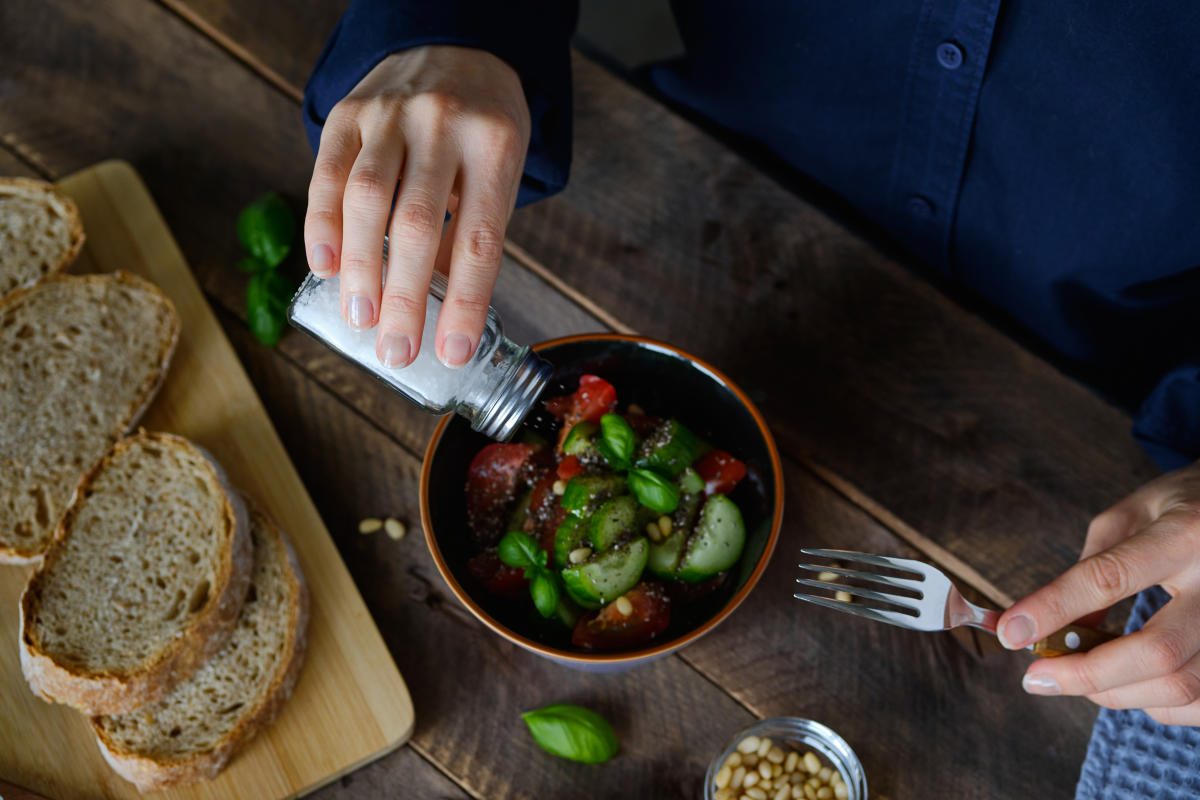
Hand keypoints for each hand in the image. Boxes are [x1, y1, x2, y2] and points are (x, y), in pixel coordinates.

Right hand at [304, 45, 529, 367]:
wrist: (453, 42)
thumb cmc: (482, 126)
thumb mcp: (499, 172)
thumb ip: (469, 230)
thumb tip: (439, 308)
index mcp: (493, 147)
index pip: (478, 238)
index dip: (464, 302)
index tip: (452, 352)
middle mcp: (442, 125)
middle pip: (416, 224)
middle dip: (403, 297)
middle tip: (395, 351)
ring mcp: (391, 115)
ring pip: (366, 199)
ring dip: (359, 268)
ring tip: (358, 318)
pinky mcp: (349, 112)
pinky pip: (328, 173)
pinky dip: (322, 225)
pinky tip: (326, 266)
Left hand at [997, 462, 1199, 724]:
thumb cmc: (1184, 504)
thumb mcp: (1132, 514)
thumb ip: (1094, 566)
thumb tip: (1051, 627)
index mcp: (1182, 535)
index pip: (1109, 579)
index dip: (1054, 609)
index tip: (1011, 633)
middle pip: (1156, 652)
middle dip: (1085, 674)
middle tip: (1037, 678)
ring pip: (1182, 686)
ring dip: (1117, 693)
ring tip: (1077, 678)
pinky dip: (1156, 704)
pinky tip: (1127, 685)